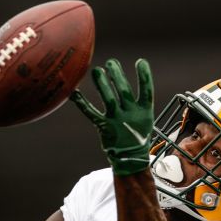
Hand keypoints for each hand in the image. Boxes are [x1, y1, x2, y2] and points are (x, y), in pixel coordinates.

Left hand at [70, 58, 155, 175]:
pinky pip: (91, 113)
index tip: (140, 61)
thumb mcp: (145, 117)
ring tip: (97, 71)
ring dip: (102, 85)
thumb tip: (137, 73)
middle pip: (124, 92)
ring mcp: (117, 121)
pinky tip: (74, 93)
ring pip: (109, 100)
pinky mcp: (104, 127)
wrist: (131, 158)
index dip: (144, 76)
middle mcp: (131, 115)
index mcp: (144, 112)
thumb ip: (140, 98)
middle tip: (111, 62)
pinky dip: (81, 103)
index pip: (146, 91)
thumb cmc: (137, 132)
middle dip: (117, 75)